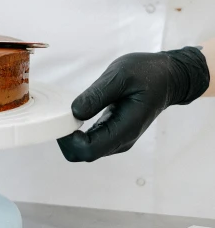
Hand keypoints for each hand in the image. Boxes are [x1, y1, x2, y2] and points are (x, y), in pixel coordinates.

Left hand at [57, 48, 208, 162]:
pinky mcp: (114, 132)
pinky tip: (74, 115)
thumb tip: (75, 112)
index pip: (89, 150)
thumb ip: (97, 95)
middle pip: (84, 154)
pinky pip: (90, 141)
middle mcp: (121, 140)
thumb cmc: (148, 74)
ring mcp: (118, 139)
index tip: (61, 118)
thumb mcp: (121, 75)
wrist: (168, 78)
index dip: (69, 140)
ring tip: (65, 112)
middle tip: (59, 114)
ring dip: (70, 136)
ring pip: (86, 150)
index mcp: (125, 129)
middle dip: (65, 139)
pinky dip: (77, 132)